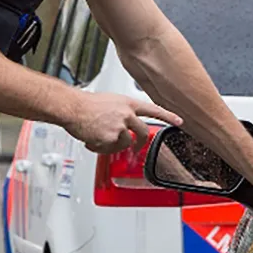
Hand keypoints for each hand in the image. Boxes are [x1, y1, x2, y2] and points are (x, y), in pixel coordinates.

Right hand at [65, 92, 182, 153]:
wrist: (72, 108)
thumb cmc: (86, 104)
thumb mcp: (110, 102)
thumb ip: (121, 112)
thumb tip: (124, 125)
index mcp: (128, 103)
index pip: (153, 109)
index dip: (168, 116)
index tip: (180, 121)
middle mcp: (127, 114)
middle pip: (143, 133)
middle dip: (140, 143)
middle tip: (136, 148)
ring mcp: (120, 126)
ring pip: (125, 143)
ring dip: (113, 145)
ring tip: (99, 138)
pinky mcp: (111, 138)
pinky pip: (109, 150)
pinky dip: (100, 148)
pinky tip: (91, 140)